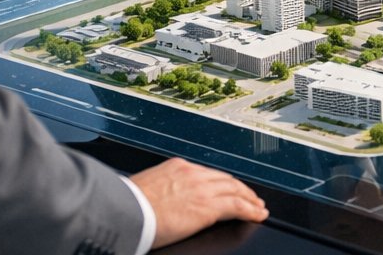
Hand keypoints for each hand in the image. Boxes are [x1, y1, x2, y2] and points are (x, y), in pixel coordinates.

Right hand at [132, 157, 266, 248]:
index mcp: (177, 168)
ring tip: (258, 206)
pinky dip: (251, 209)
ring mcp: (202, 188)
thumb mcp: (146, 189)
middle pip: (225, 180)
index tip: (227, 188)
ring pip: (236, 190)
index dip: (221, 182)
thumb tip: (161, 200)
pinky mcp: (208, 207)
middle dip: (239, 188)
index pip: (207, 174)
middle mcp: (193, 174)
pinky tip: (258, 214)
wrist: (124, 211)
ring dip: (250, 199)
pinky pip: (238, 206)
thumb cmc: (127, 205)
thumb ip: (161, 190)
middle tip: (250, 196)